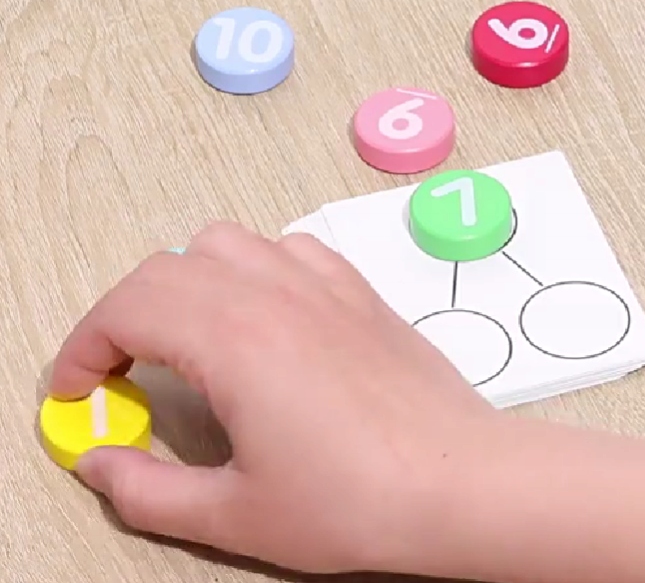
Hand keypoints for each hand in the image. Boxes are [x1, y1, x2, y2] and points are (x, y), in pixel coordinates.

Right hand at [48, 222, 501, 575]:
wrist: (455, 480)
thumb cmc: (359, 499)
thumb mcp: (234, 513)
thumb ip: (146, 489)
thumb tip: (98, 461)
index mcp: (236, 339)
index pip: (128, 308)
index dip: (84, 348)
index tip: (78, 391)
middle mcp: (275, 293)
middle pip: (166, 268)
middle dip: (122, 316)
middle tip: (117, 374)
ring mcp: (320, 283)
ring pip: (224, 242)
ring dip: (184, 281)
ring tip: (182, 340)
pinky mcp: (355, 289)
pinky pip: (286, 247)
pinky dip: (251, 267)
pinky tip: (258, 316)